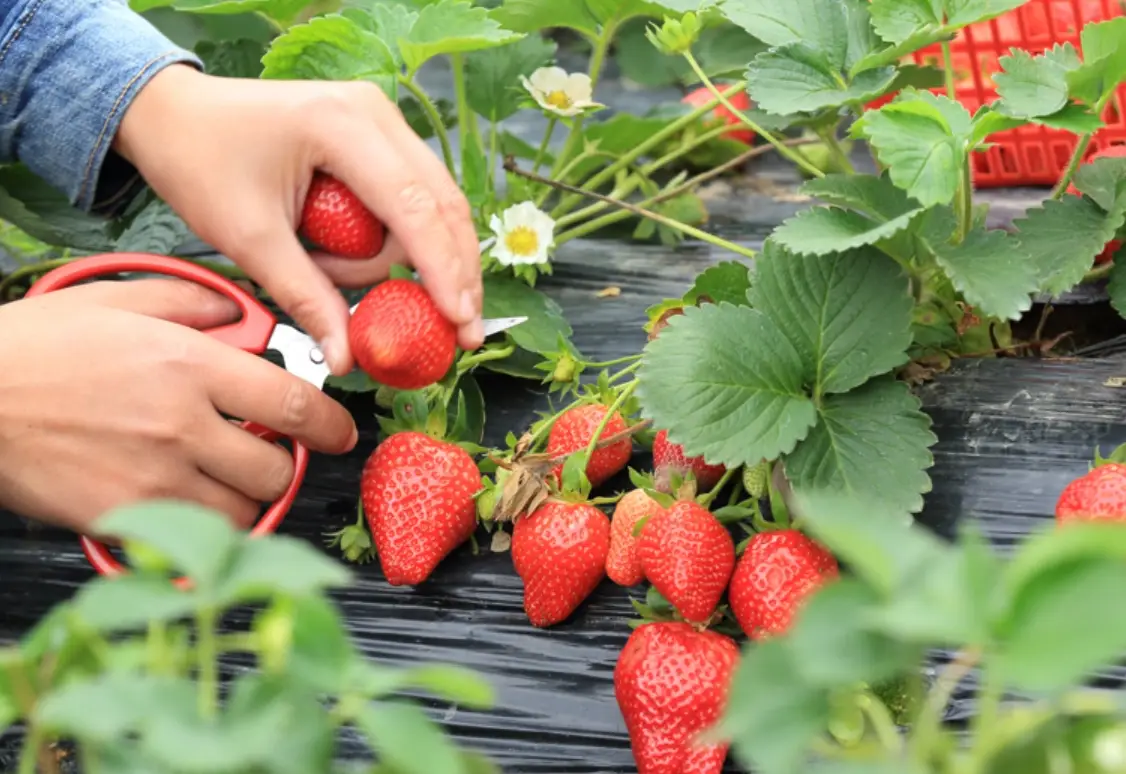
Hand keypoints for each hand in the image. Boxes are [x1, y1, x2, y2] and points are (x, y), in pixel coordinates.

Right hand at [0, 279, 356, 532]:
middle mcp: (181, 426)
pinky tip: (185, 499)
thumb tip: (238, 315)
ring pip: (241, 510)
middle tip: (267, 453)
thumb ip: (191, 304)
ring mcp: (154, 478)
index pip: (292, 404)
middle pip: (277, 468)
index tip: (339, 432)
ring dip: (246, 497)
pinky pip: (192, 534)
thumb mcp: (118, 300)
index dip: (330, 424)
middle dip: (285, 464)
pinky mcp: (124, 517)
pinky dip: (202, 524)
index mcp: (189, 366)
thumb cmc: (35, 348)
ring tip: (221, 477)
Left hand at [112, 64, 484, 375]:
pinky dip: (404, 239)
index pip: (415, 209)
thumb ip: (306, 297)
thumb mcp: (250, 239)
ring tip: (336, 276)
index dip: (444, 272)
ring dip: (411, 257)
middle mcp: (377, 114)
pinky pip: (413, 197)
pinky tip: (370, 264)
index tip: (460, 322)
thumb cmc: (199, 161)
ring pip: (434, 204)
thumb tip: (345, 358)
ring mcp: (382, 120)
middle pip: (443, 204)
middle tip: (459, 330)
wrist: (172, 114)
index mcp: (343, 126)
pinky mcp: (378, 136)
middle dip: (453, 272)